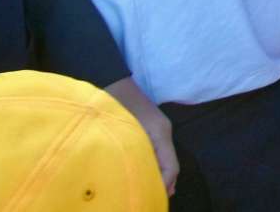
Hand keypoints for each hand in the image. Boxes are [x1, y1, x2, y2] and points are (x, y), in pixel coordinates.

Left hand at [106, 76, 177, 195]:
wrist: (108, 80)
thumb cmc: (113, 106)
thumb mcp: (123, 134)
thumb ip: (136, 156)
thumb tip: (144, 181)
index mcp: (161, 133)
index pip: (171, 167)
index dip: (163, 185)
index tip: (151, 200)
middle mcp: (163, 132)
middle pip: (169, 164)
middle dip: (161, 183)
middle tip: (148, 199)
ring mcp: (156, 129)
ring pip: (161, 158)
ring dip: (154, 174)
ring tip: (142, 190)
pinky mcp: (147, 128)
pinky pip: (154, 152)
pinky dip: (149, 165)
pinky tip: (137, 173)